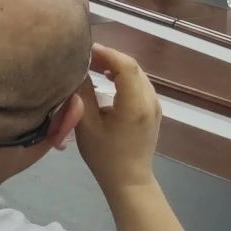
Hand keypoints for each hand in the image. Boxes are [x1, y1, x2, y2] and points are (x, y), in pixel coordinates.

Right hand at [75, 44, 160, 191]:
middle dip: (109, 56)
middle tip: (84, 55)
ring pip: (137, 73)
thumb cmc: (104, 155)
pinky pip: (139, 83)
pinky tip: (107, 77)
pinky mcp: (152, 110)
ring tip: (92, 64)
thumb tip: (76, 68)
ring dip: (116, 64)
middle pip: (133, 66)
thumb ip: (83, 92)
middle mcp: (150, 101)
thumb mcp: (86, 123)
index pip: (126, 66)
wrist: (128, 180)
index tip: (84, 49)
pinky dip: (123, 74)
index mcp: (135, 105)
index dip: (106, 53)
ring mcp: (154, 105)